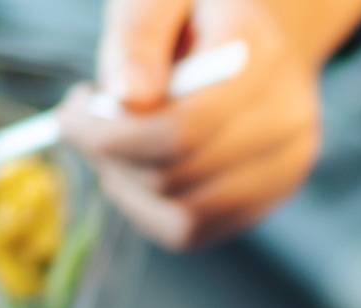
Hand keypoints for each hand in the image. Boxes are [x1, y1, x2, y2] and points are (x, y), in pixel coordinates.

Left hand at [63, 0, 324, 250]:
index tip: (71, 112)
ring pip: (184, 217)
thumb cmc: (196, 8)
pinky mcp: (267, 200)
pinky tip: (135, 167)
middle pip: (177, 177)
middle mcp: (289, 123)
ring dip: (127, 187)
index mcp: (263, 60)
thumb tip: (125, 101)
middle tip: (84, 121)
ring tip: (111, 143)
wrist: (253, 36)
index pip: (182, 130)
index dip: (111, 135)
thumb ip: (139, 37)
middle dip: (111, 157)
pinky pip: (193, 231)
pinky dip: (147, 208)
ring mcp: (284, 169)